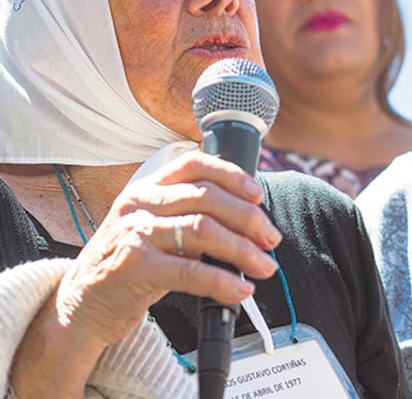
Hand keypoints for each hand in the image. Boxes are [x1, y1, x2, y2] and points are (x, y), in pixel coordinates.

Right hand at [56, 151, 282, 346]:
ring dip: (243, 250)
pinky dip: (223, 281)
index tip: (259, 196)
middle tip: (271, 240)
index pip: (196, 164)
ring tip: (264, 266)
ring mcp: (134, 233)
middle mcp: (139, 203)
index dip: (233, 175)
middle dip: (249, 218)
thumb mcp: (155, 230)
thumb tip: (250, 222)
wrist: (81, 306)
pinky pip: (191, 271)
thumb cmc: (129, 267)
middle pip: (208, 197)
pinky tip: (240, 290)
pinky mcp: (133, 267)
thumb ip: (190, 217)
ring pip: (204, 230)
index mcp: (147, 188)